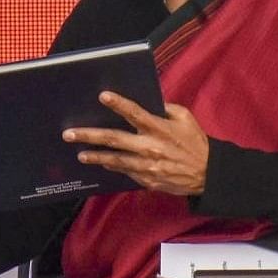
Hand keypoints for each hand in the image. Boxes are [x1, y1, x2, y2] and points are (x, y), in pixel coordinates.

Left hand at [62, 92, 209, 195]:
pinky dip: (112, 166)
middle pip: (114, 139)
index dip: (118, 104)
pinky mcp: (146, 180)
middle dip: (89, 136)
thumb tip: (149, 101)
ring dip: (95, 156)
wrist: (208, 174)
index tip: (102, 96)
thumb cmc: (196, 143)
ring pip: (114, 160)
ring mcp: (146, 166)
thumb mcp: (186, 119)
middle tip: (69, 134)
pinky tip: (100, 162)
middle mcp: (149, 147)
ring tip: (79, 153)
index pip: (135, 113)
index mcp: (159, 128)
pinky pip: (125, 172)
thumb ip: (166, 108)